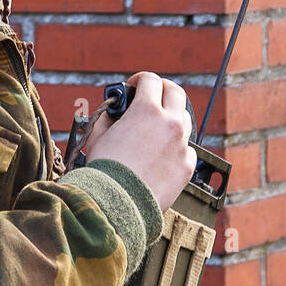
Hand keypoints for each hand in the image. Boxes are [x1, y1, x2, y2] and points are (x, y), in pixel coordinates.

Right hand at [81, 72, 196, 212]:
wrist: (118, 204)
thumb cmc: (105, 171)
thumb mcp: (98, 136)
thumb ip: (109, 116)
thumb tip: (114, 110)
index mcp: (147, 110)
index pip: (150, 80)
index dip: (139, 80)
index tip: (134, 86)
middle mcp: (170, 124)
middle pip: (176, 93)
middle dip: (162, 90)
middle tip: (152, 96)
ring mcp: (182, 145)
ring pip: (183, 120)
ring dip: (170, 118)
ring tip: (155, 128)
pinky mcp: (187, 166)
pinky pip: (186, 149)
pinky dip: (175, 148)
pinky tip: (160, 155)